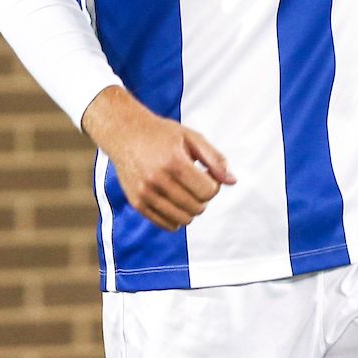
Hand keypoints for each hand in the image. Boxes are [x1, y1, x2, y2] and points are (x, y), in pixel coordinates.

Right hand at [82, 86, 235, 231]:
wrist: (125, 132)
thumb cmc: (161, 133)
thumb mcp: (191, 137)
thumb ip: (214, 159)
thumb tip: (232, 180)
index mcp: (173, 161)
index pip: (208, 191)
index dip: (213, 184)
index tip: (207, 174)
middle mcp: (157, 180)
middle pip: (197, 207)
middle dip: (203, 197)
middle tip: (195, 181)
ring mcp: (145, 194)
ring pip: (183, 220)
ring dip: (191, 208)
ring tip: (185, 190)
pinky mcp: (137, 203)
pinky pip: (166, 224)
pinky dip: (176, 217)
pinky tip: (174, 199)